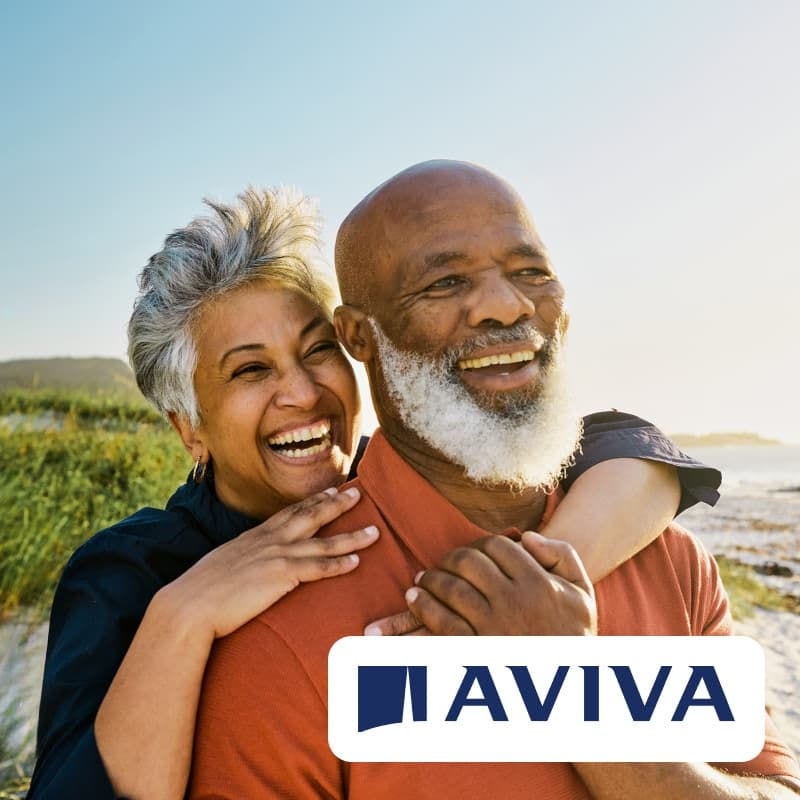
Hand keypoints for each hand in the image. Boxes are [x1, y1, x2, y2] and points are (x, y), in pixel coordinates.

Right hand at [162, 487, 377, 639]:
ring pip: (324, 543)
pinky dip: (340, 564)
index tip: (330, 490)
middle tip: (357, 494)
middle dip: (336, 504)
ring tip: (374, 531)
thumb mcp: (222, 566)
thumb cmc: (199, 591)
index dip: (313, 500)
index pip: (289, 512)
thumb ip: (241, 561)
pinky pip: (319, 568)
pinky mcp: (281, 576)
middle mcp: (268, 540)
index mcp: (254, 536)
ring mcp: (276, 556)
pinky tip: (358, 561)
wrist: (189, 605)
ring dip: (352, 536)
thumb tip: (246, 567)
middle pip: (310, 516)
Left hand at [401, 531, 596, 635]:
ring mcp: (493, 626)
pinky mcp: (475, 649)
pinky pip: (442, 621)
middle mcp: (514, 601)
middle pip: (470, 561)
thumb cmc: (575, 634)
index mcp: (538, 583)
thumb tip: (526, 535)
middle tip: (445, 562)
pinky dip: (423, 605)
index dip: (482, 542)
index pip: (499, 545)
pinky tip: (415, 598)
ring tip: (423, 578)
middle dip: (453, 557)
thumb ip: (561, 554)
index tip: (474, 550)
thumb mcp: (581, 591)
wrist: (571, 685)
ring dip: (432, 578)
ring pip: (451, 588)